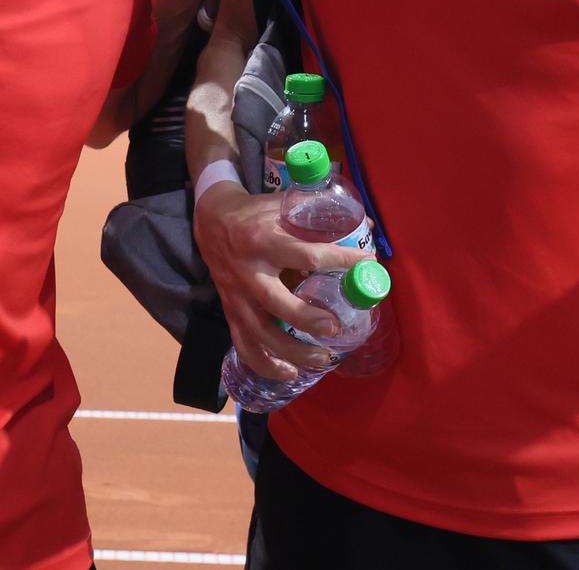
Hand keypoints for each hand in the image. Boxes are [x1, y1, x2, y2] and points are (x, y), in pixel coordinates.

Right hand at [193, 181, 371, 379]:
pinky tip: (289, 373)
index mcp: (264, 239)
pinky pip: (244, 344)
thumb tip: (367, 228)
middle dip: (306, 319)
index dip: (339, 259)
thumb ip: (320, 216)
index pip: (305, 254)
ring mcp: (236, 294)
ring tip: (322, 359)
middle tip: (334, 328)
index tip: (367, 263)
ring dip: (291, 351)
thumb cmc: (256, 213)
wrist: (211, 221)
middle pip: (275, 302)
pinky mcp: (229, 310)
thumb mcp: (283, 206)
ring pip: (259, 332)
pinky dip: (265, 364)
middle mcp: (248, 270)